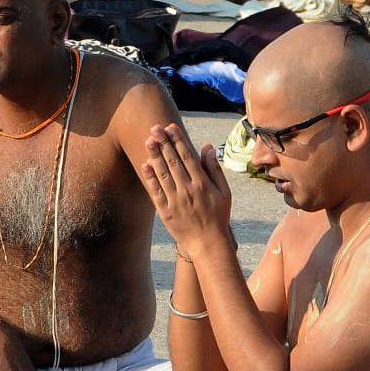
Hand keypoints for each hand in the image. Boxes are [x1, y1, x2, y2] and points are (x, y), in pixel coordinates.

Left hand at [138, 124, 232, 259]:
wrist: (208, 243)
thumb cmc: (218, 216)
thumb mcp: (224, 192)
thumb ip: (214, 168)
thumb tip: (207, 146)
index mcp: (202, 184)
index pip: (187, 156)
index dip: (178, 141)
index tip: (170, 127)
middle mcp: (187, 190)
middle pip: (172, 161)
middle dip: (163, 143)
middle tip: (154, 127)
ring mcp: (175, 200)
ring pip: (162, 173)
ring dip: (154, 156)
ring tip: (148, 140)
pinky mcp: (165, 210)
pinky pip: (155, 191)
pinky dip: (150, 177)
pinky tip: (145, 164)